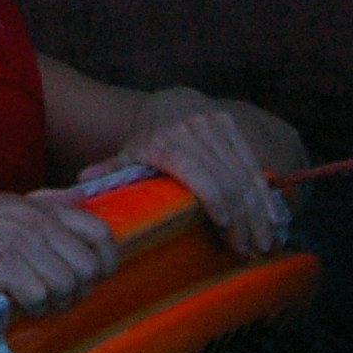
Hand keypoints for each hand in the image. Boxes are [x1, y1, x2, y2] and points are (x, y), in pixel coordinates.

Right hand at [0, 193, 117, 314]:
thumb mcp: (12, 202)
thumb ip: (50, 200)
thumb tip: (80, 195)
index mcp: (43, 209)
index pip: (100, 231)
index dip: (108, 259)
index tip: (98, 274)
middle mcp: (38, 225)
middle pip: (89, 267)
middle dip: (82, 289)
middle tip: (64, 294)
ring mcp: (23, 246)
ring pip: (69, 285)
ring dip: (60, 302)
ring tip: (44, 301)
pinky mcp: (6, 268)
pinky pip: (42, 297)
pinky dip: (39, 308)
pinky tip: (27, 304)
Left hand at [91, 104, 288, 256]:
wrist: (170, 101)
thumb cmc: (146, 138)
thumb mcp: (127, 153)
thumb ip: (110, 171)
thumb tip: (80, 185)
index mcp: (167, 143)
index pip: (200, 176)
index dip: (218, 205)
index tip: (228, 233)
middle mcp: (195, 131)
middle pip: (228, 180)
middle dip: (242, 219)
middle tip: (249, 251)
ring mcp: (217, 126)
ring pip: (244, 173)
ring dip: (258, 211)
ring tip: (265, 242)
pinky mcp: (233, 126)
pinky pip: (253, 163)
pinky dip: (265, 193)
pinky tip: (272, 218)